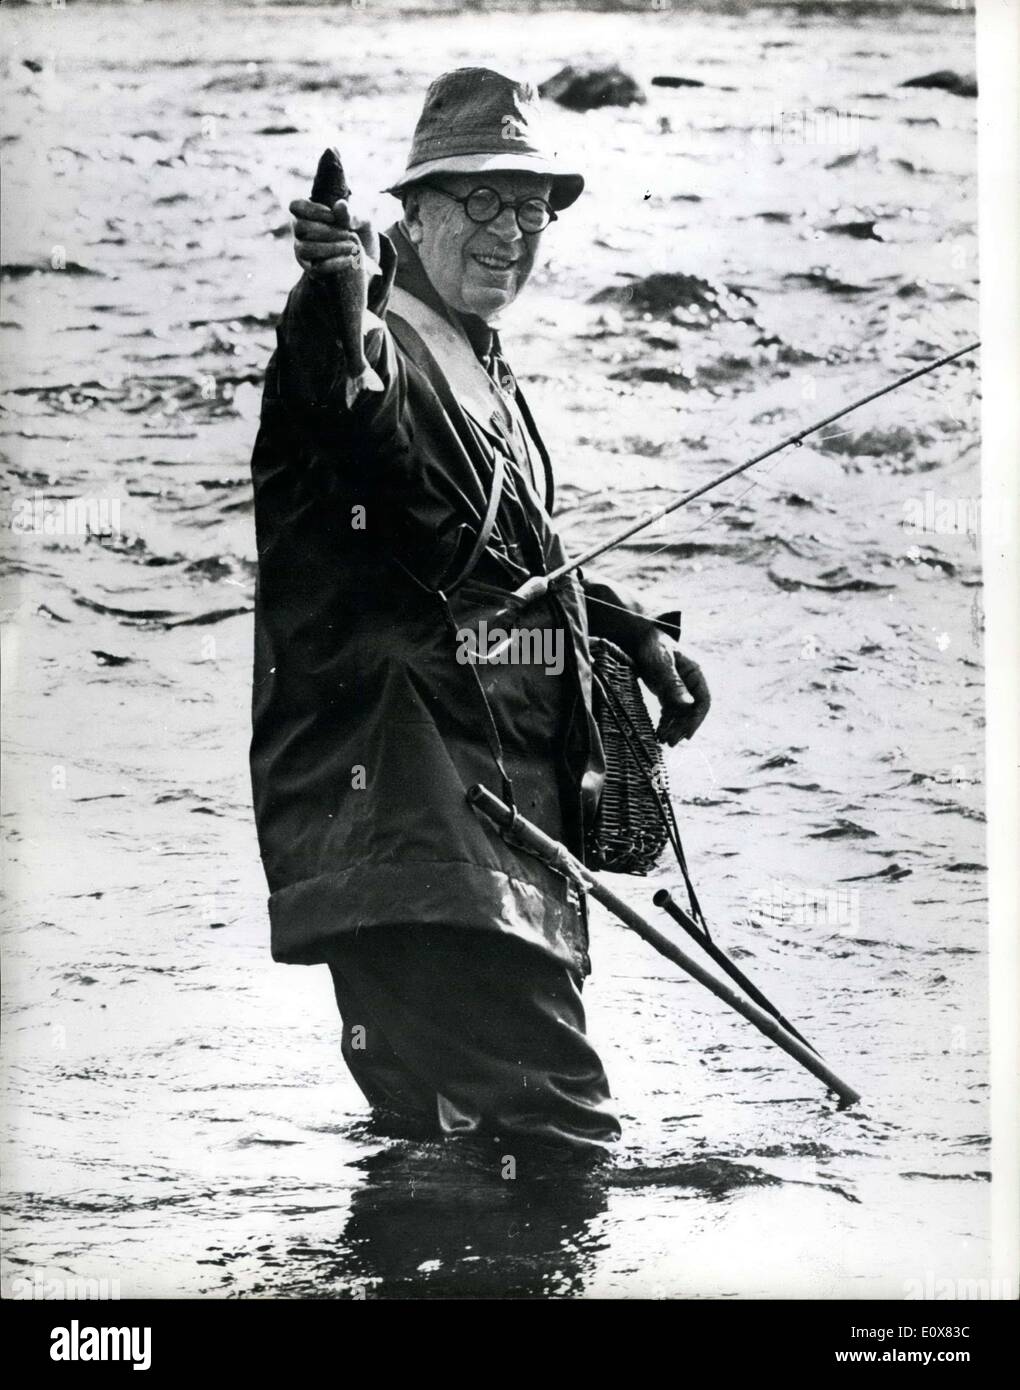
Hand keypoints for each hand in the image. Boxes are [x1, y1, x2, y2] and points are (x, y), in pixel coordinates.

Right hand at [288, 197, 377, 279]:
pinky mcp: (312, 270)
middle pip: (300, 227)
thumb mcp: (363, 220)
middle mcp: (302, 233)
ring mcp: (304, 252)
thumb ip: (353, 213)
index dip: (310, 209)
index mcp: (309, 214)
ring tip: (351, 246)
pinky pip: (316, 267)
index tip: (331, 215)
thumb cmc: (360, 232)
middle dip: (326, 230)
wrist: (368, 259)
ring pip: (305, 248)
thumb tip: (340, 205)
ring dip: (330, 247)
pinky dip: (335, 263)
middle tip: (347, 233)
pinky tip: (351, 259)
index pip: (295, 206)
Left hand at [634, 631, 710, 745]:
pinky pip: (670, 711)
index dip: (697, 719)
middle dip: (682, 727)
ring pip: (681, 713)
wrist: (637, 638)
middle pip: (692, 710)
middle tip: (670, 742)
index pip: (703, 700)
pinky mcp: (667, 692)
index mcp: (695, 672)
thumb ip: (674, 683)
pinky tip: (658, 733)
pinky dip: (665, 722)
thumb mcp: (661, 664)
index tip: (687, 735)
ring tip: (662, 741)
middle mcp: (690, 682)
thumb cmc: (652, 646)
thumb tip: (688, 705)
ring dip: (673, 728)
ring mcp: (679, 688)